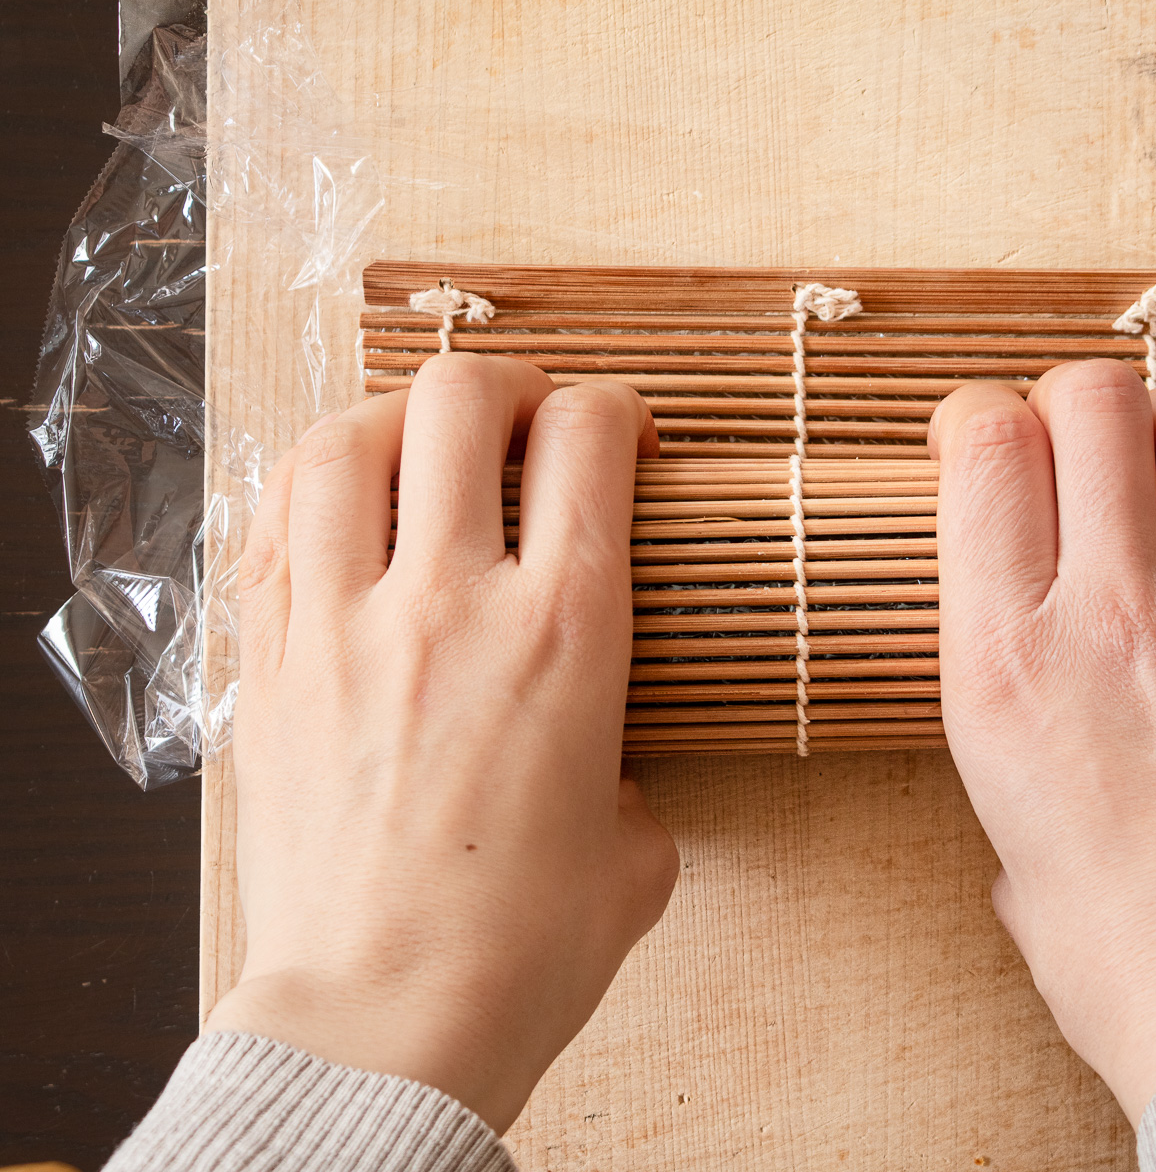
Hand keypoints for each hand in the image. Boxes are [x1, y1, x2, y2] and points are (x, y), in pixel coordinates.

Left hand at [208, 354, 678, 1131]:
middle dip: (509, 385)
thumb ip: (634, 774)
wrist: (384, 1019)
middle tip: (527, 419)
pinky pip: (270, 526)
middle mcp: (448, 605)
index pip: (589, 442)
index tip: (621, 437)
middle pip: (461, 403)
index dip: (616, 412)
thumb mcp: (636, 851)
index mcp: (564, 636)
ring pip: (345, 440)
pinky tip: (337, 505)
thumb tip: (608, 761)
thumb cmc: (519, 951)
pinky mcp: (270, 668)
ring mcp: (342, 627)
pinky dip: (309, 486)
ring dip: (394, 417)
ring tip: (419, 444)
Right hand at [929, 361, 1155, 1123]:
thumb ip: (1004, 723)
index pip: (985, 450)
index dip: (974, 416)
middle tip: (1070, 436)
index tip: (980, 440)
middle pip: (1093, 404)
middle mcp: (1110, 618)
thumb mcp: (999, 825)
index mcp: (1006, 665)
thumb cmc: (1113, 947)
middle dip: (1068, 397)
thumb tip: (1027, 695)